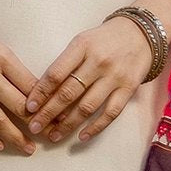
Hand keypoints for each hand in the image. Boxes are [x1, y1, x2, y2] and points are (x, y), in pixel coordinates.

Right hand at [0, 18, 38, 154]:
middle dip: (37, 124)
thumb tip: (37, 94)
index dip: (47, 103)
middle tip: (49, 135)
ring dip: (15, 137)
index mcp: (2, 58)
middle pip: (18, 106)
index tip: (57, 115)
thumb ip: (15, 70)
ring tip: (28, 148)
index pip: (31, 86)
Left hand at [25, 19, 154, 144]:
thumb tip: (45, 93)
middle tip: (34, 126)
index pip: (56, 73)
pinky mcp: (129, 88)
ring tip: (54, 135)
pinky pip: (110, 113)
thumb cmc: (105, 39)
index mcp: (81, 46)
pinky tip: (81, 136)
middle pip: (68, 92)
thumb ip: (66, 63)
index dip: (40, 92)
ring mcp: (114, 76)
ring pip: (87, 106)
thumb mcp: (82, 42)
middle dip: (48, 112)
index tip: (29, 107)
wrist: (142, 33)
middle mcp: (98, 61)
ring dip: (68, 124)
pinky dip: (95, 127)